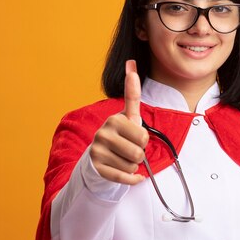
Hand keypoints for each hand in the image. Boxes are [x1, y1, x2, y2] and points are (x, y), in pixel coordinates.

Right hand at [90, 60, 148, 184]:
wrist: (99, 158)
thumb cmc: (120, 136)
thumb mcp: (128, 116)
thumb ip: (131, 93)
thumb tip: (131, 61)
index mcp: (114, 120)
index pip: (142, 135)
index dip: (143, 140)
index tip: (134, 137)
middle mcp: (103, 133)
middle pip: (139, 152)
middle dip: (139, 154)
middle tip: (129, 149)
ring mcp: (98, 150)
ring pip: (132, 165)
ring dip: (132, 166)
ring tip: (123, 158)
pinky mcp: (97, 168)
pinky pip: (124, 178)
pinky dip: (131, 179)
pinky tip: (128, 174)